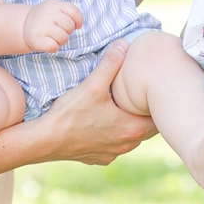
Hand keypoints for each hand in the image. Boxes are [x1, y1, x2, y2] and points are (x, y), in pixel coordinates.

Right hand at [24, 0, 82, 52]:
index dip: (78, 21)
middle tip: (60, 31)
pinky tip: (49, 43)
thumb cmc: (46, 18)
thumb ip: (69, 13)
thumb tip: (78, 25)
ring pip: (63, 38)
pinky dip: (54, 48)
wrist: (24, 24)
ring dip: (61, 41)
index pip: (74, 12)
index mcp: (55, 4)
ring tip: (54, 37)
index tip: (76, 26)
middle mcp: (49, 14)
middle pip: (70, 26)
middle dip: (68, 31)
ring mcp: (42, 26)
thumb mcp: (56, 8)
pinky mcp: (37, 39)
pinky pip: (54, 47)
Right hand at [39, 41, 158, 164]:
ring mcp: (112, 154)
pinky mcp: (98, 159)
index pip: (158, 119)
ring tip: (125, 109)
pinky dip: (114, 135)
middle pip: (146, 130)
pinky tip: (104, 124)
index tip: (155, 93)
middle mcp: (126, 145)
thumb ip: (111, 63)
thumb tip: (123, 45)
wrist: (45, 140)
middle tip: (142, 98)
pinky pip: (114, 146)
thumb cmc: (70, 114)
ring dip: (129, 125)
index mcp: (131, 129)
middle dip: (145, 114)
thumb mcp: (92, 84)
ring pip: (130, 138)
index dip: (158, 106)